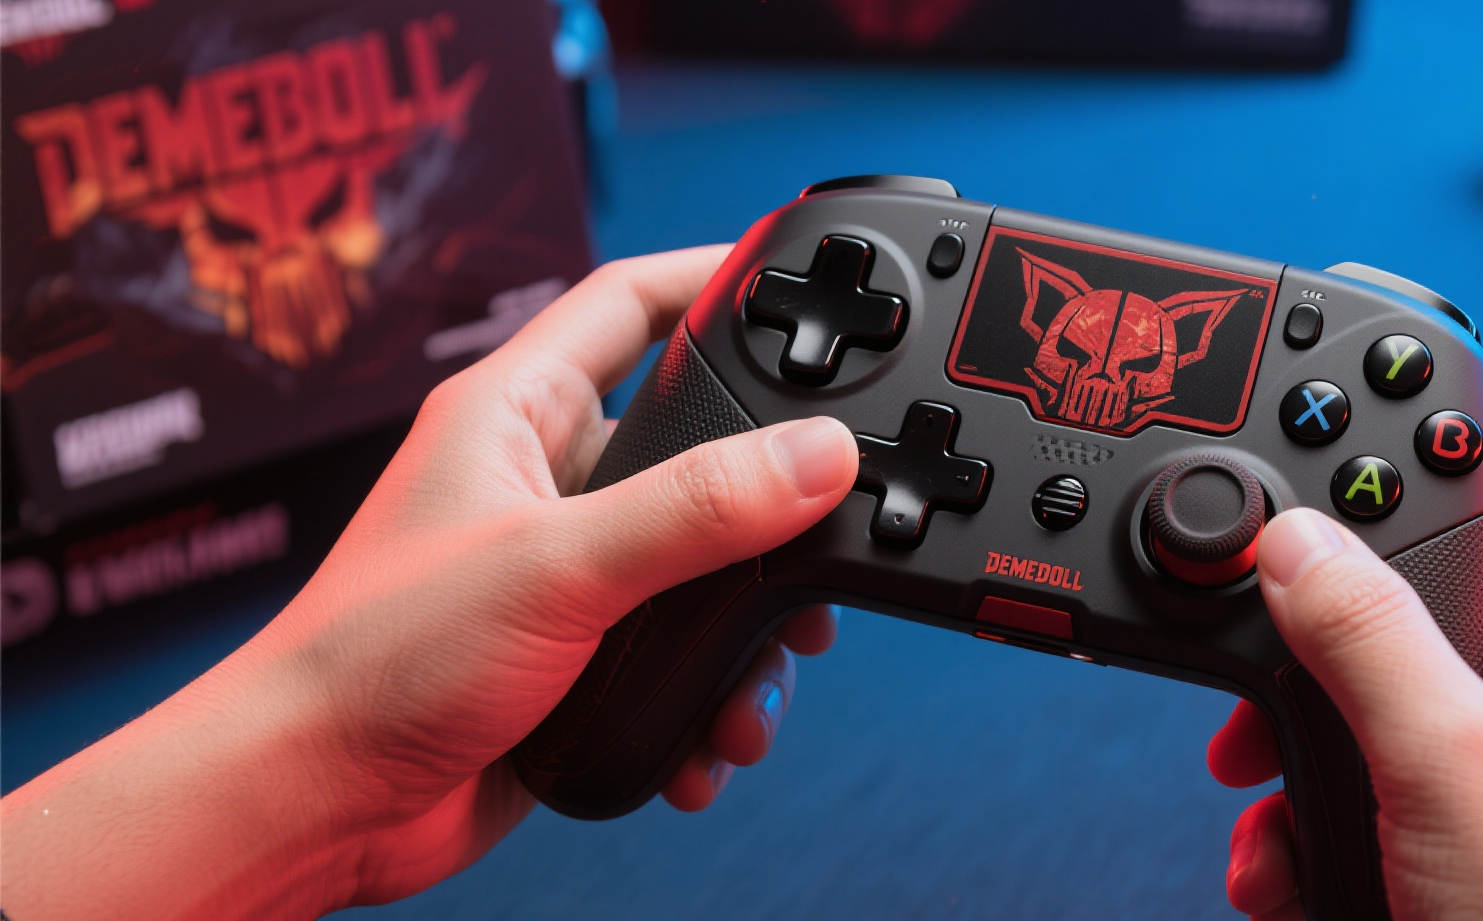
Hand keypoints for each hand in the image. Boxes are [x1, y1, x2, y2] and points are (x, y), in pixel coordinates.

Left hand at [1, 246, 859, 919]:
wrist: (316, 804)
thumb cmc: (377, 663)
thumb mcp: (558, 567)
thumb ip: (697, 509)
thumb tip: (819, 454)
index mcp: (513, 414)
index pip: (629, 302)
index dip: (714, 278)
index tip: (802, 286)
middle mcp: (541, 482)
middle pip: (693, 446)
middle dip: (768, 502)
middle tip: (830, 529)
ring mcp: (561, 570)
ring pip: (701, 565)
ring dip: (747, 628)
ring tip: (764, 676)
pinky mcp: (576, 654)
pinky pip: (678, 653)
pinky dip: (710, 696)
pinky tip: (710, 737)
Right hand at [1207, 418, 1482, 919]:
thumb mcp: (1445, 755)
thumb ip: (1363, 631)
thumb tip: (1292, 539)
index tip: (1396, 405)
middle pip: (1443, 604)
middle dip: (1335, 631)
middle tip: (1267, 624)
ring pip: (1392, 710)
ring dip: (1305, 745)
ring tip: (1258, 786)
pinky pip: (1381, 794)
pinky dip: (1318, 821)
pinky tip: (1285, 864)